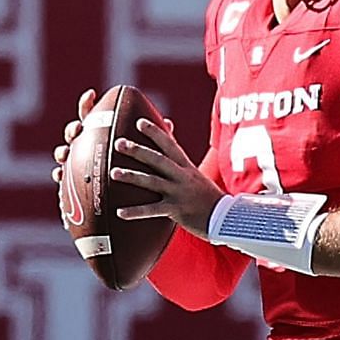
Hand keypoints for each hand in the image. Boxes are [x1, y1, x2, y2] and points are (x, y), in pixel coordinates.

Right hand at [50, 88, 174, 185]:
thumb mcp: (150, 155)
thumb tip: (167, 123)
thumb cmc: (139, 171)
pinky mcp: (76, 183)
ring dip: (62, 151)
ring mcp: (79, 164)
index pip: (92, 117)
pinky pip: (63, 180)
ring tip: (65, 153)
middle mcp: (87, 148)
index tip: (92, 94)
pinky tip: (59, 176)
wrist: (131, 199)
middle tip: (79, 129)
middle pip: (75, 134)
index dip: (89, 104)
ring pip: (64, 154)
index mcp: (101, 136)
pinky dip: (59, 176)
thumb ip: (154, 140)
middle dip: (73, 129)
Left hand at [109, 115, 219, 237]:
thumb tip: (170, 132)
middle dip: (138, 151)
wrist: (226, 218)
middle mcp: (182, 177)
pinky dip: (136, 212)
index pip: (170, 145)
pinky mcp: (176, 211)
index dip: (155, 133)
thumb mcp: (195, 173)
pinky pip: (153, 210)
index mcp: (186, 167)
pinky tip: (119, 212)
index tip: (139, 122)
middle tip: (119, 143)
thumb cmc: (206, 195)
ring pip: (153, 182)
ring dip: (133, 177)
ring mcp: (179, 193)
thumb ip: (178, 156)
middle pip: (158, 160)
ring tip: (114, 172)